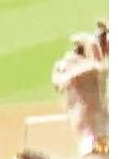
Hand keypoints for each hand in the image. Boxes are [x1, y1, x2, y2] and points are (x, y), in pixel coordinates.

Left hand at [53, 21, 108, 145]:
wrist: (91, 120)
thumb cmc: (92, 106)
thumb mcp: (93, 83)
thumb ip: (85, 69)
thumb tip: (71, 55)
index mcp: (102, 69)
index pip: (94, 46)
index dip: (83, 38)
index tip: (74, 38)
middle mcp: (93, 67)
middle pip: (74, 53)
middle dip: (71, 46)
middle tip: (71, 41)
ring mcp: (81, 72)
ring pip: (64, 62)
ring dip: (62, 70)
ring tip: (68, 86)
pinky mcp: (69, 78)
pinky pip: (57, 72)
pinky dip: (57, 79)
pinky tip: (63, 90)